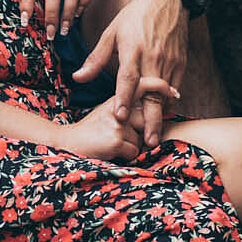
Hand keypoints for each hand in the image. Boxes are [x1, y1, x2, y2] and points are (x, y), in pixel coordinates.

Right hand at [57, 75, 178, 160]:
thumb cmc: (91, 131)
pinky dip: (125, 156)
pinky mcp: (117, 139)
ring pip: (142, 139)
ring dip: (131, 146)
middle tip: (120, 134)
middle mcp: (118, 107)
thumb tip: (151, 115)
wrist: (68, 143)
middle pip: (147, 119)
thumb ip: (127, 109)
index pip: (143, 85)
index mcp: (116, 99)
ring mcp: (118, 123)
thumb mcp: (107, 112)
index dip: (160, 87)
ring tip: (111, 143)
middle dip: (142, 131)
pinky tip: (109, 150)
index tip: (174, 92)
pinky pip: (134, 152)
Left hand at [73, 0, 188, 149]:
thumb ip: (96, 59)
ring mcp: (170, 61)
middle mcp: (153, 58)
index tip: (120, 117)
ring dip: (161, 116)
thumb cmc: (135, 16)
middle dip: (150, 120)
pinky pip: (175, 87)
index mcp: (133, 50)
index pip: (128, 78)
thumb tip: (77, 78)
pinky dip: (170, 102)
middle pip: (152, 95)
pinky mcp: (181, 62)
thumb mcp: (111, 33)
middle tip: (148, 142)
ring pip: (166, 95)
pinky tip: (163, 115)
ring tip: (155, 135)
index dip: (123, 99)